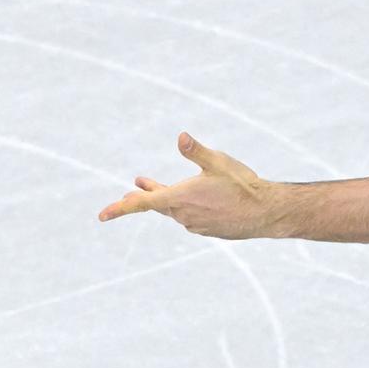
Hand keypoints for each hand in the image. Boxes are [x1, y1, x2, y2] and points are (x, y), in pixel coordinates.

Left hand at [98, 133, 273, 238]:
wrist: (267, 212)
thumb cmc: (243, 185)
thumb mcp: (219, 162)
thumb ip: (196, 151)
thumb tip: (180, 136)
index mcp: (180, 198)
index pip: (142, 203)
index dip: (119, 208)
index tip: (101, 216)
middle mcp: (184, 215)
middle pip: (158, 205)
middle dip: (146, 195)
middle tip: (134, 188)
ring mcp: (196, 225)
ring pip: (176, 211)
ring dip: (169, 200)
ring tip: (163, 191)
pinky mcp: (209, 230)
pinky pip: (191, 218)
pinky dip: (188, 208)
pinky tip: (198, 202)